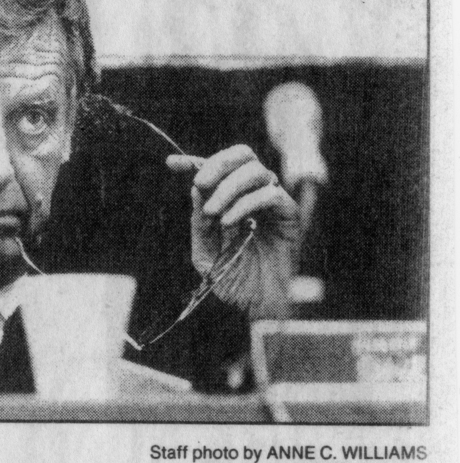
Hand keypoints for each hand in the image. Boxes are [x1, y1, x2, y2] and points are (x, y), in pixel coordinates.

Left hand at [167, 145, 299, 318]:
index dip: (194, 161)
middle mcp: (253, 195)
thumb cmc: (232, 281)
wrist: (257, 307)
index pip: (216, 169)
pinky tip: (229, 221)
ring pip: (256, 171)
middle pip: (242, 155)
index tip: (172, 163)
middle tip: (200, 183)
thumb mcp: (205, 251)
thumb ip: (199, 221)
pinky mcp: (289, 215)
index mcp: (231, 200)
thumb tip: (197, 188)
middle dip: (217, 163)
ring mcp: (272, 204)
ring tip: (213, 212)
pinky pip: (271, 194)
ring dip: (229, 187)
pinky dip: (246, 203)